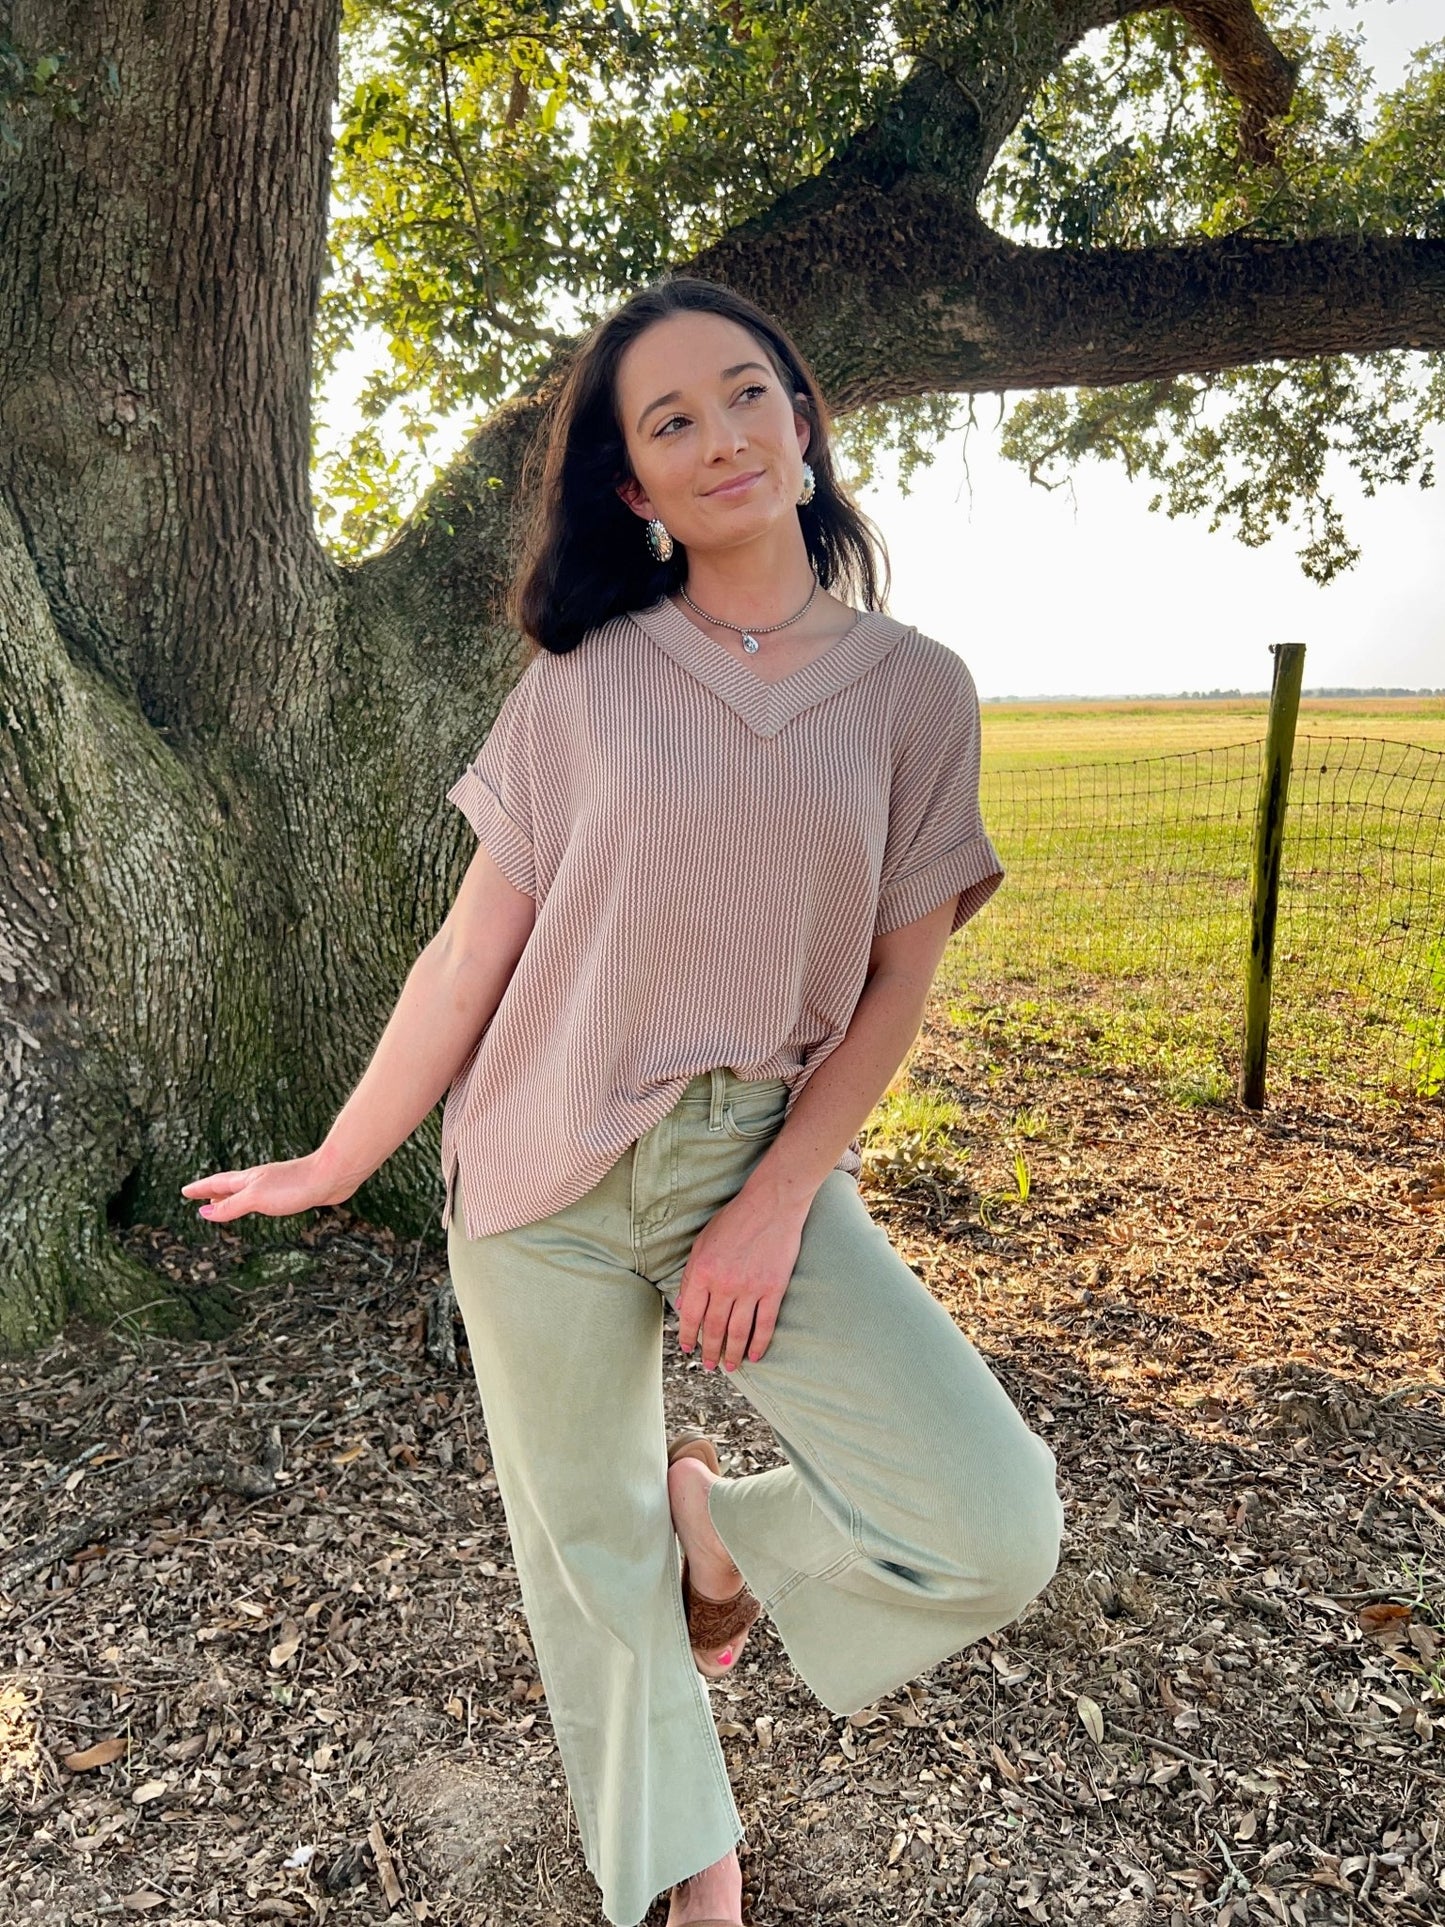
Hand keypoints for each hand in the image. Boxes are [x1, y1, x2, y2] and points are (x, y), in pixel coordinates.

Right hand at [180, 1151, 350, 1223]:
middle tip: (198, 1198)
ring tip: (222, 1204)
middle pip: (230, 1186)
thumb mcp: (256, 1199)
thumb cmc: (294, 1186)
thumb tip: (204, 1213)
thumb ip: (231, 1206)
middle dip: (212, 1193)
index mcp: (248, 1180)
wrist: (331, 1176)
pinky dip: (252, 1203)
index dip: (200, 1189)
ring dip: (231, 1198)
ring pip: (246, 1192)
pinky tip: (260, 1206)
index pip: (217, 1184)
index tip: (184, 1191)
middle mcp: (259, 1180)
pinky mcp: (292, 1192)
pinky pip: (263, 1198)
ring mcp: (276, 1185)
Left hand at [674, 1186, 805, 1371]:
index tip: (688, 1348)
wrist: (771, 1203)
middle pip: (714, 1327)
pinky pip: (765, 1324)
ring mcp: (750, 1288)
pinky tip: (755, 1355)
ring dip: (732, 1353)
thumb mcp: (702, 1242)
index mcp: (702, 1271)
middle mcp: (724, 1284)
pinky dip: (759, 1343)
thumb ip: (692, 1275)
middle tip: (709, 1365)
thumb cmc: (734, 1219)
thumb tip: (683, 1304)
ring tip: (730, 1367)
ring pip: (738, 1331)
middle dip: (710, 1351)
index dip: (687, 1335)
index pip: (689, 1314)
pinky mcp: (773, 1288)